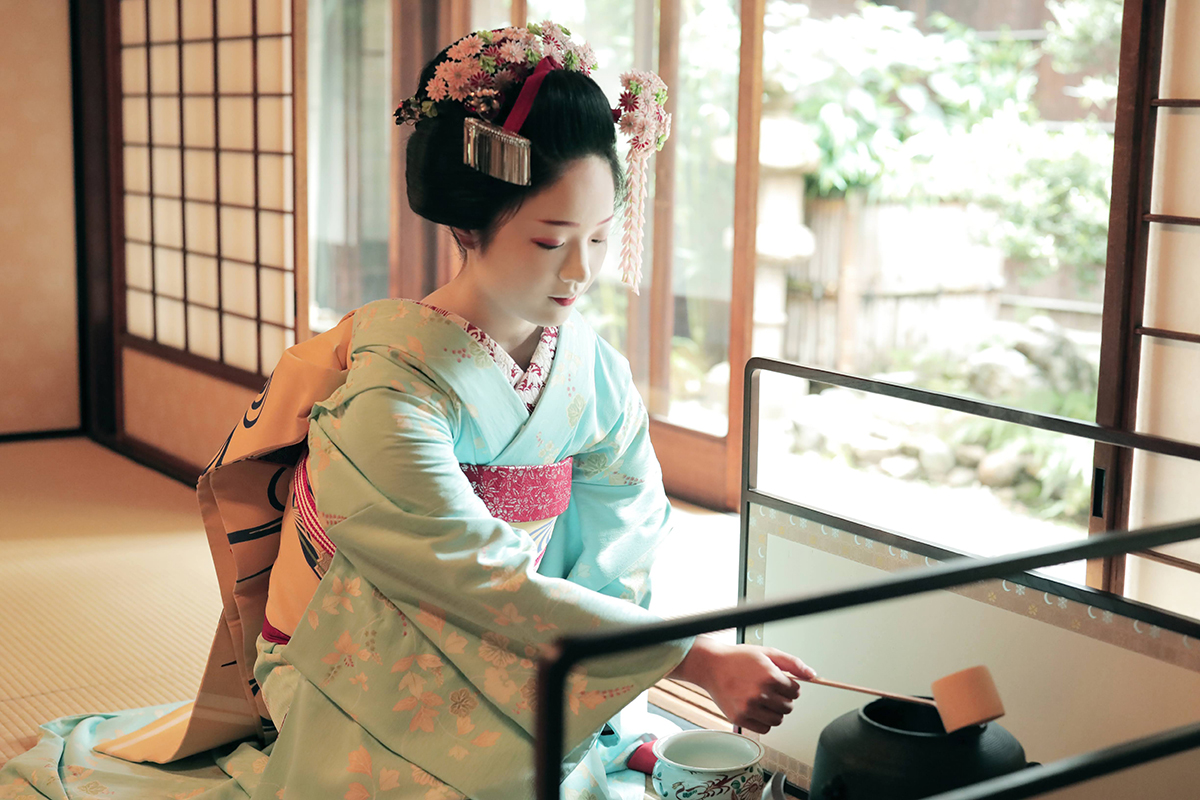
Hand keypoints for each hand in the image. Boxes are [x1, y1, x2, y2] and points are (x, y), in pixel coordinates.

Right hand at [668, 636, 814, 734]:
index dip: (789, 687)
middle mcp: (760, 693)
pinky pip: (764, 729)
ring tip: (764, 700)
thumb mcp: (767, 653)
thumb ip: (792, 664)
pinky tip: (756, 708)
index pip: (795, 692)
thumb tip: (812, 675)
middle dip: (784, 699)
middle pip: (788, 707)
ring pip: (778, 720)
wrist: (711, 665)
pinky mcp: (740, 718)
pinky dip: (764, 721)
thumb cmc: (738, 658)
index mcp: (769, 676)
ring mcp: (749, 707)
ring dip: (775, 712)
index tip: (781, 683)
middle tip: (771, 691)